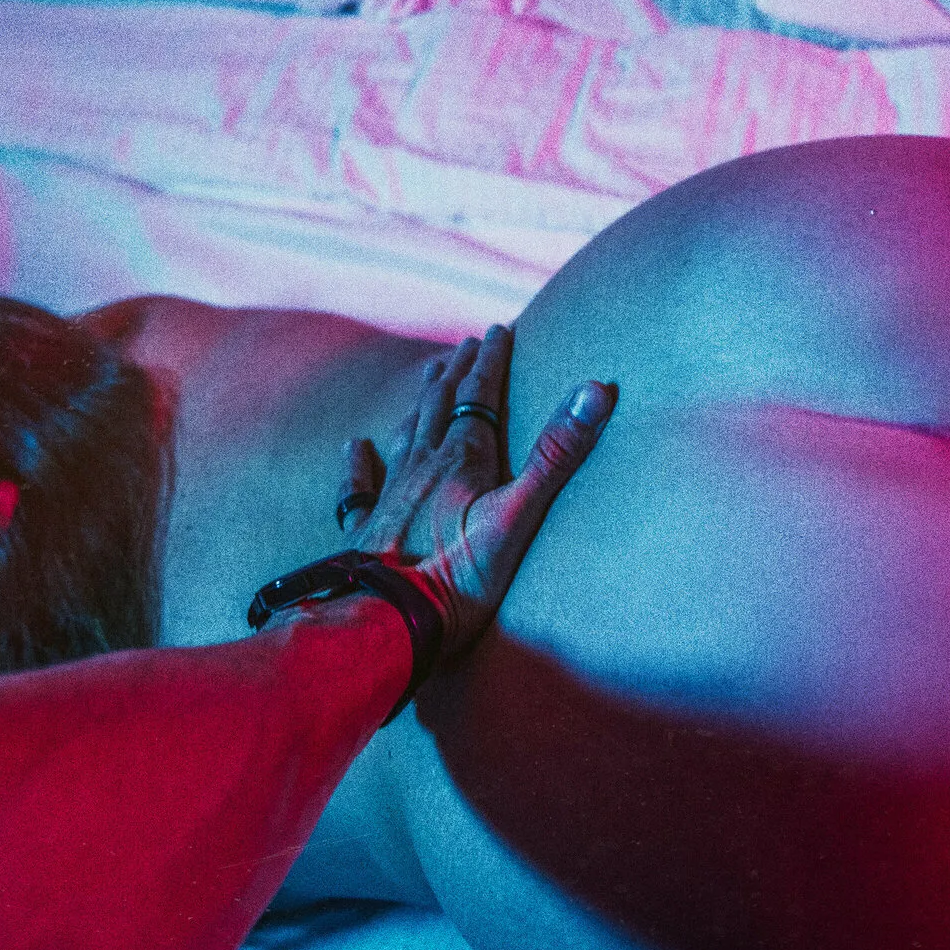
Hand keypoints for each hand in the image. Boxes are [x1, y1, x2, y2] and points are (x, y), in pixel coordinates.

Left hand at [339, 325, 614, 655]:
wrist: (389, 621)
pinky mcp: (366, 530)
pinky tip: (355, 447)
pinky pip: (359, 485)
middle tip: (467, 343)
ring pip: (406, 432)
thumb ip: (556, 455)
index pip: (478, 394)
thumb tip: (594, 390)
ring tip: (428, 377)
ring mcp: (390, 495)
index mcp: (462, 460)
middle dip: (457, 370)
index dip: (491, 360)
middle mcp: (422, 466)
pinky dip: (359, 461)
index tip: (499, 329)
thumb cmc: (458, 577)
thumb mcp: (519, 516)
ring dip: (420, 401)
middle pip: (439, 404)